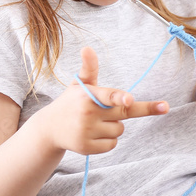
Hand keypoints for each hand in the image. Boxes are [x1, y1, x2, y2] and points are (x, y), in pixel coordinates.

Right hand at [39, 47, 167, 154]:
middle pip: (125, 113)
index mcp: (88, 95)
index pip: (108, 96)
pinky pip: (112, 144)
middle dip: (131, 109)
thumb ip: (89, 67)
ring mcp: (86, 132)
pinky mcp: (86, 148)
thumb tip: (87, 48)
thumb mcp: (79, 84)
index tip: (129, 99)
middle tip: (147, 106)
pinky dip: (107, 140)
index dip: (120, 97)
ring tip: (94, 122)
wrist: (48, 129)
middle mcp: (87, 114)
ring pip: (120, 130)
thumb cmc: (71, 102)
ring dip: (113, 126)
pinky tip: (92, 134)